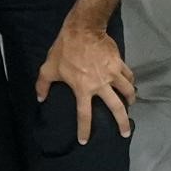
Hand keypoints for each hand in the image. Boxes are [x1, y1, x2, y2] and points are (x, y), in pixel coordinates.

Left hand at [38, 14, 136, 143]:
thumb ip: (43, 84)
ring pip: (127, 91)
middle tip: (125, 132)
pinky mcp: (119, 63)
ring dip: (130, 100)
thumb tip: (39, 99)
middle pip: (116, 108)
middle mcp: (101, 85)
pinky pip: (129, 75)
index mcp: (83, 89)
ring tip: (131, 105)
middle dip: (122, 123)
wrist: (83, 29)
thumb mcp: (49, 67)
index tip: (85, 141)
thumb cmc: (65, 50)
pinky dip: (131, 81)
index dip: (84, 130)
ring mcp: (112, 74)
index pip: (84, 115)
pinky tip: (131, 84)